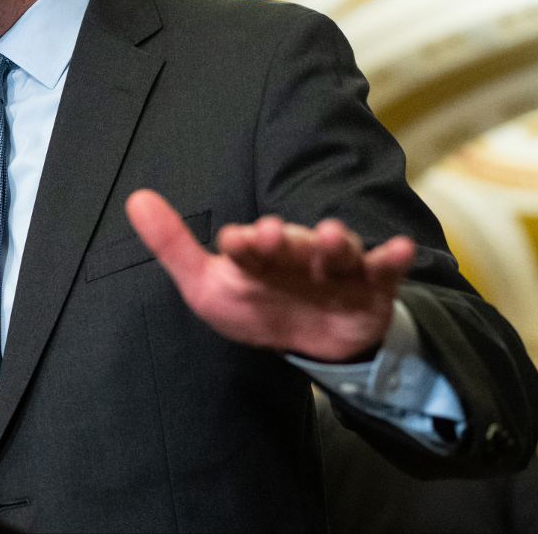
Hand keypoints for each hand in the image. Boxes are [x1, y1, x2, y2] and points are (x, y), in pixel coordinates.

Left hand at [125, 189, 415, 362]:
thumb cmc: (255, 303)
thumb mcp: (207, 285)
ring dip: (336, 244)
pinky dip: (392, 259)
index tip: (236, 239)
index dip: (243, 243)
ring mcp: (335, 269)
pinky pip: (384, 271)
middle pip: (294, 244)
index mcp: (258, 254)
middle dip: (287, 240)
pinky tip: (401, 249)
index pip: (248, 247)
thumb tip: (135, 197)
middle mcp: (297, 254)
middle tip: (276, 234)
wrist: (311, 339)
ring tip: (334, 237)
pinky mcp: (371, 287)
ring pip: (338, 253)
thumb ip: (173, 246)